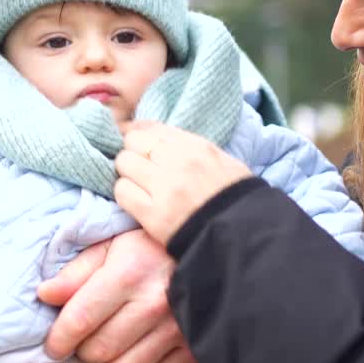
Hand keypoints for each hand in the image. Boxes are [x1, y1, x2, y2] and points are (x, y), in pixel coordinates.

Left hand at [38, 229, 196, 362]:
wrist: (208, 249)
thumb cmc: (152, 245)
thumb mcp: (111, 245)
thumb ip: (76, 272)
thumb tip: (44, 295)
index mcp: (128, 273)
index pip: (81, 319)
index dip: (59, 338)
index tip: (53, 346)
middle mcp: (153, 303)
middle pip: (100, 350)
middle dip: (82, 350)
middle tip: (82, 341)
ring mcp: (177, 327)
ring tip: (107, 346)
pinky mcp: (194, 345)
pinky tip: (134, 351)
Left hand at [115, 122, 251, 245]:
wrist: (240, 234)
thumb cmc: (232, 196)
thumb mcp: (218, 159)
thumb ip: (186, 145)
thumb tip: (152, 135)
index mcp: (195, 146)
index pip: (150, 128)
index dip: (137, 134)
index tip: (135, 143)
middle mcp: (178, 162)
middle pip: (132, 142)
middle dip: (132, 153)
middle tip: (139, 167)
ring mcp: (164, 188)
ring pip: (124, 164)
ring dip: (127, 174)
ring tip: (138, 184)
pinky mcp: (153, 214)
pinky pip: (122, 192)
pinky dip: (126, 194)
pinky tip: (137, 200)